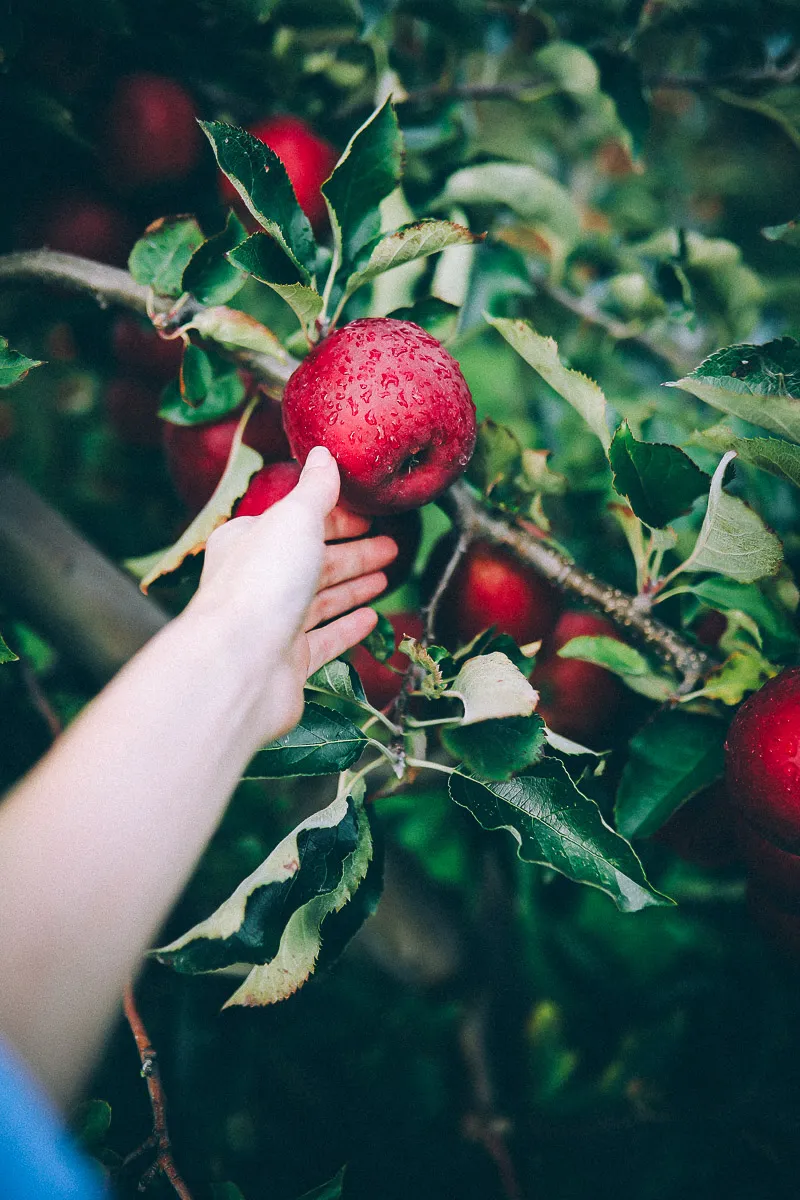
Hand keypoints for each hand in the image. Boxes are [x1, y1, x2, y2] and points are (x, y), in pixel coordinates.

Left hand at [188, 446, 397, 742]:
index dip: (337, 517)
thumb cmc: (264, 584)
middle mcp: (258, 581)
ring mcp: (273, 625)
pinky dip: (347, 626)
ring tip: (386, 577)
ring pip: (320, 600)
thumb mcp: (294, 520)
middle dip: (353, 552)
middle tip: (393, 546)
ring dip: (353, 586)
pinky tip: (371, 618)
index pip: (299, 522)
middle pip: (313, 561)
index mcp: (250, 541)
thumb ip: (315, 489)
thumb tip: (323, 454)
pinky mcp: (288, 663)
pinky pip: (323, 640)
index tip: (371, 515)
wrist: (240, 668)